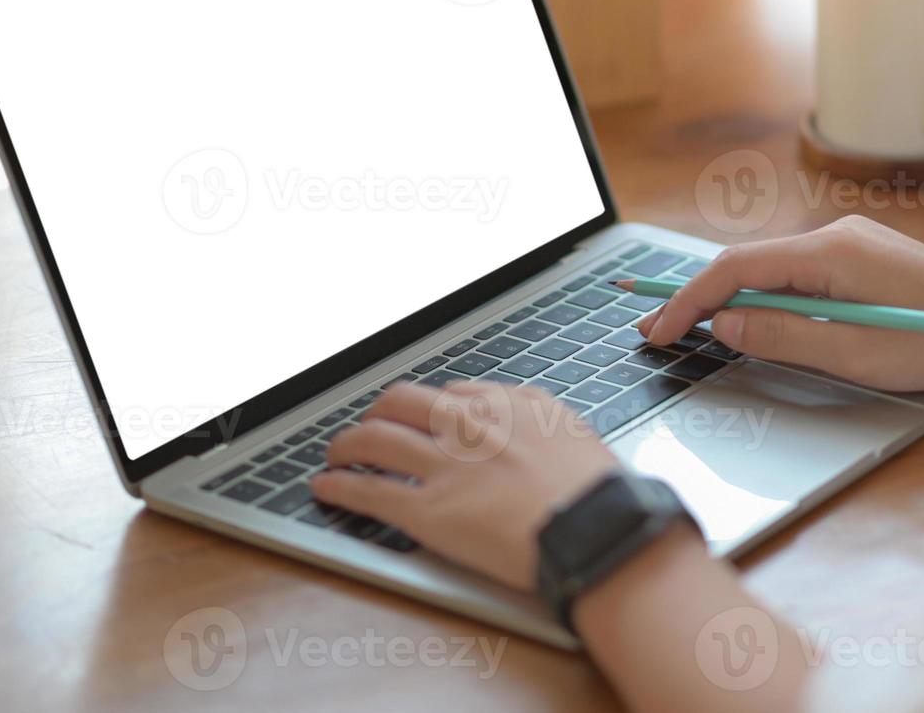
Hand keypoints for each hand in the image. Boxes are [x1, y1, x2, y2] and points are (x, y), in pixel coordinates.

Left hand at [312, 380, 617, 590]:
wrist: (594, 530)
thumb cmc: (597, 494)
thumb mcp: (575, 435)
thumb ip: (540, 422)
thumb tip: (524, 421)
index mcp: (508, 404)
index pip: (453, 393)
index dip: (430, 408)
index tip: (423, 419)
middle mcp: (469, 425)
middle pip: (403, 402)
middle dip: (380, 412)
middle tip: (372, 426)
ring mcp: (444, 465)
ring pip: (374, 440)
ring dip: (347, 445)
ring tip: (337, 453)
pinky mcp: (427, 510)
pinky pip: (369, 492)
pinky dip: (339, 487)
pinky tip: (325, 488)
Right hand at [640, 215, 923, 390]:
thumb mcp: (853, 353)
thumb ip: (784, 335)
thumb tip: (728, 322)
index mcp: (829, 252)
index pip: (736, 268)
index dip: (688, 301)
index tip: (657, 330)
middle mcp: (834, 235)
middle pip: (747, 262)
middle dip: (698, 297)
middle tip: (656, 330)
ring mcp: (850, 243)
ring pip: (772, 268)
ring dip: (732, 297)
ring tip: (693, 328)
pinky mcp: (864, 258)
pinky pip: (798, 272)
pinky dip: (766, 294)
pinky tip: (753, 318)